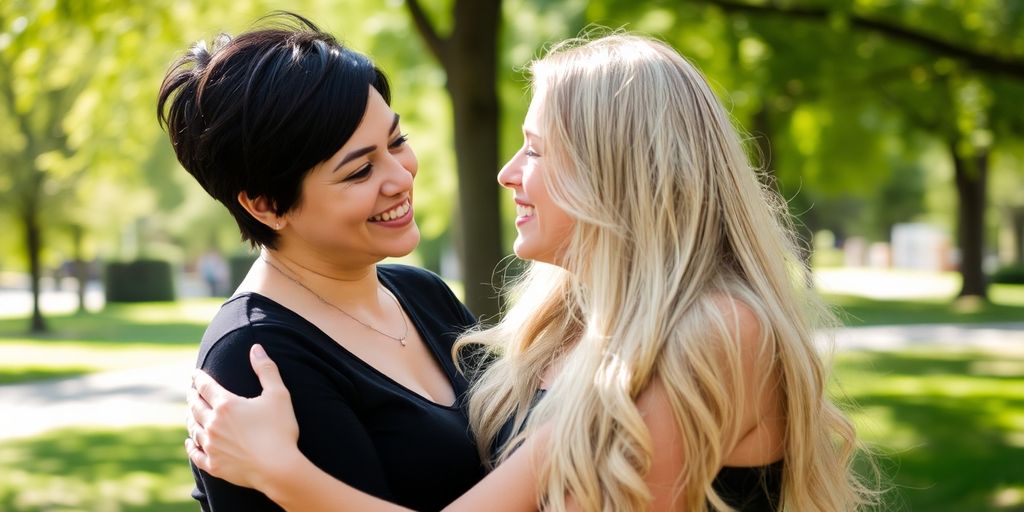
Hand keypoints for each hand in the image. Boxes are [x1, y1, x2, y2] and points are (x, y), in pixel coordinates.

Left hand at [186, 344, 300, 488]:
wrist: (278, 468)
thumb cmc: (280, 430)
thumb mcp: (278, 395)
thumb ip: (266, 369)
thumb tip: (256, 348)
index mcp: (226, 404)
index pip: (206, 386)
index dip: (199, 378)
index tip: (194, 373)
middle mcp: (213, 423)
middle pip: (195, 406)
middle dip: (192, 395)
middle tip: (191, 390)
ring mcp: (211, 446)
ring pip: (193, 428)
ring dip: (190, 417)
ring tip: (190, 412)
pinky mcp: (214, 465)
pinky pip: (195, 453)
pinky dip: (190, 445)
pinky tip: (189, 441)